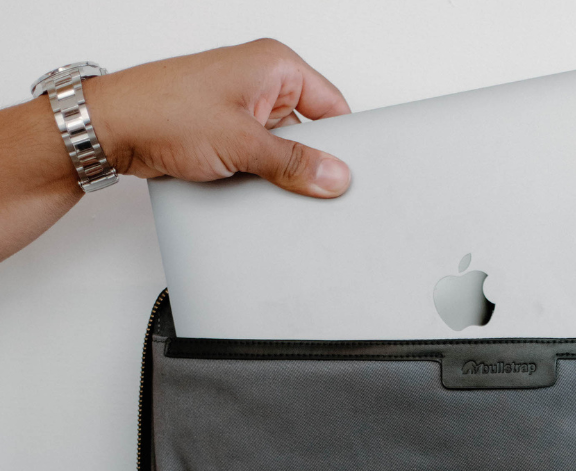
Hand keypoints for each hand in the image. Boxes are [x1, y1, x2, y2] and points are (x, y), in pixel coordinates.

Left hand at [87, 38, 351, 196]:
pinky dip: (264, 176)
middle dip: (313, 161)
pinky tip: (257, 188)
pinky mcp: (230, 133)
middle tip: (316, 187)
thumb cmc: (162, 111)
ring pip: (286, 149)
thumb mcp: (243, 143)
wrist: (113, 129)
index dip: (345, 143)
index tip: (350, 174)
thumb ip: (294, 164)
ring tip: (274, 184)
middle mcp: (262, 82)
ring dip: (283, 172)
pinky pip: (263, 159)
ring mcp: (245, 108)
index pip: (334, 106)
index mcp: (275, 65)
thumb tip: (334, 177)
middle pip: (312, 131)